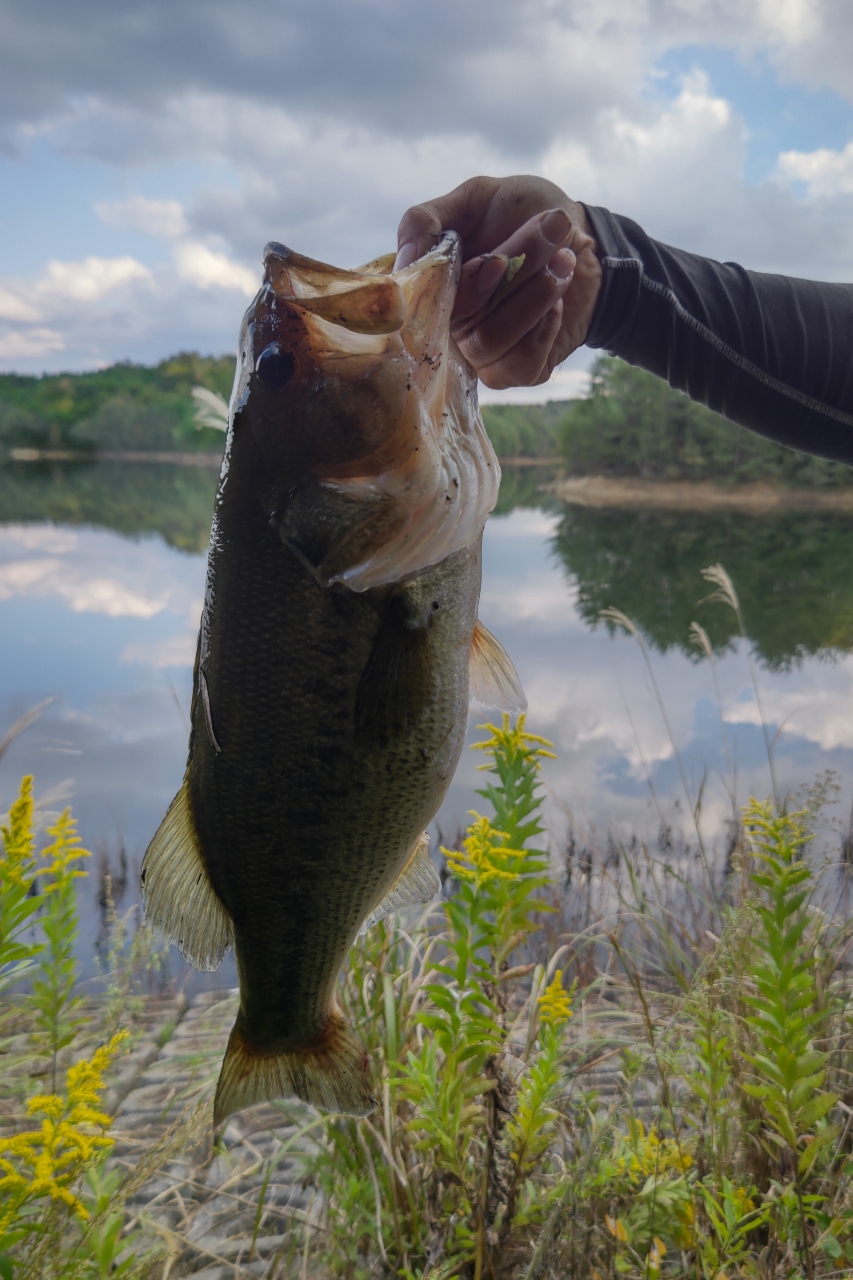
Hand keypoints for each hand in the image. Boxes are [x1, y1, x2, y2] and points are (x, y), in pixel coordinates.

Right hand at [395, 175, 601, 388]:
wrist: (585, 234)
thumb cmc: (524, 213)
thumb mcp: (475, 197)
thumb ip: (427, 219)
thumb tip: (404, 261)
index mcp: (434, 286)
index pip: (420, 302)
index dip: (457, 284)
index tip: (497, 260)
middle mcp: (450, 325)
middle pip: (464, 316)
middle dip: (513, 271)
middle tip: (553, 229)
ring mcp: (481, 353)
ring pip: (491, 340)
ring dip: (535, 297)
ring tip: (564, 259)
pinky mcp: (517, 371)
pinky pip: (522, 362)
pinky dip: (546, 325)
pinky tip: (558, 300)